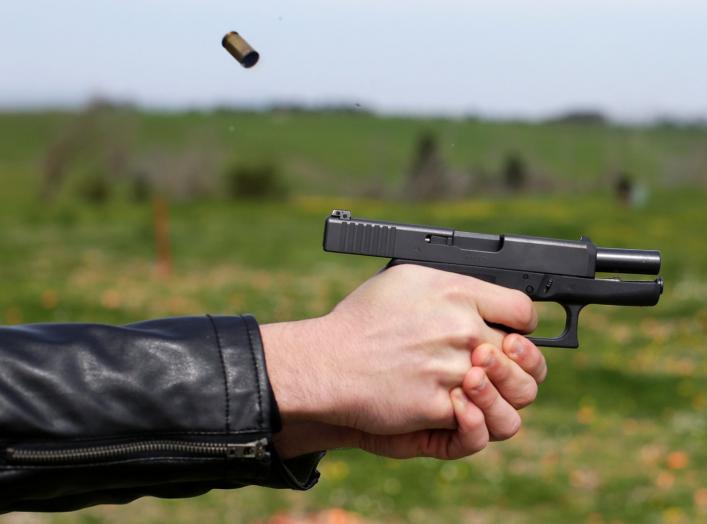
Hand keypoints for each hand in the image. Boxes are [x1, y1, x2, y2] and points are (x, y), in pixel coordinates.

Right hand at [261, 264, 542, 456]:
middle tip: (494, 367)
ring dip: (503, 394)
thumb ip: (455, 287)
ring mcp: (453, 370)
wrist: (327, 362)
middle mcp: (462, 329)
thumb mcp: (408, 279)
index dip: (521, 325)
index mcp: (458, 293)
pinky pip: (481, 419)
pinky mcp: (440, 405)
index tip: (510, 334)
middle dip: (516, 364)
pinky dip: (473, 417)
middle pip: (524, 355)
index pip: (523, 310)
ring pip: (515, 392)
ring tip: (479, 389)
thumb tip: (484, 295)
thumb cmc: (362, 319)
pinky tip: (455, 406)